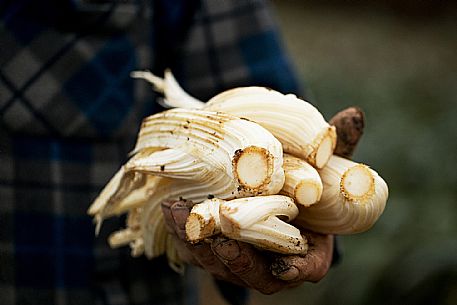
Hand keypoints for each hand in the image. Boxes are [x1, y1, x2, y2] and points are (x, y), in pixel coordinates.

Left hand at [161, 106, 364, 293]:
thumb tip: (354, 114)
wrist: (267, 185)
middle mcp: (271, 259)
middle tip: (222, 241)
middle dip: (237, 260)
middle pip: (256, 273)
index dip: (297, 270)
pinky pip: (195, 248)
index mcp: (306, 247)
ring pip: (218, 263)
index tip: (285, 267)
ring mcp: (239, 258)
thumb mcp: (319, 164)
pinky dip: (181, 230)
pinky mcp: (212, 249)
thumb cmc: (300, 182)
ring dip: (200, 244)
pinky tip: (170, 207)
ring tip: (182, 214)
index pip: (306, 268)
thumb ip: (336, 148)